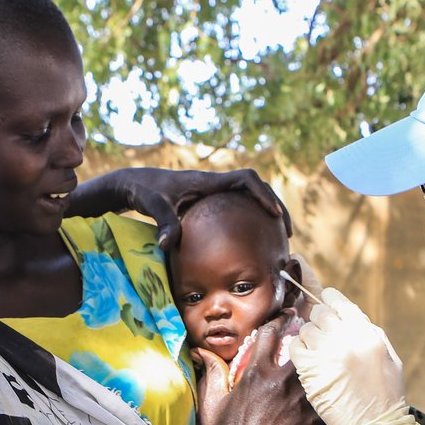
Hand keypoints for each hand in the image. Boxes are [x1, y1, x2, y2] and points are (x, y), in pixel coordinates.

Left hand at [111, 166, 289, 249]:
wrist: (136, 184)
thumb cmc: (145, 192)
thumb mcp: (153, 206)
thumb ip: (163, 222)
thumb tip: (167, 245)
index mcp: (208, 182)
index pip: (245, 179)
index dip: (263, 194)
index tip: (274, 214)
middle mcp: (215, 184)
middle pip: (256, 188)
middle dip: (275, 205)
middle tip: (287, 231)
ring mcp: (214, 193)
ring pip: (250, 197)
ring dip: (267, 212)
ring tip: (279, 238)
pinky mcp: (210, 202)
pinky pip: (239, 207)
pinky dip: (251, 220)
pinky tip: (255, 242)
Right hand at [196, 317, 322, 424]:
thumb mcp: (214, 401)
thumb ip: (213, 372)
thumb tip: (202, 351)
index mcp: (255, 373)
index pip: (270, 333)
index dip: (279, 320)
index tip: (286, 317)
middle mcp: (280, 381)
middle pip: (302, 343)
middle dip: (308, 332)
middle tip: (314, 327)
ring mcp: (300, 400)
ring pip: (320, 365)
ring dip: (321, 357)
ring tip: (327, 352)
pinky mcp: (313, 418)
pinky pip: (327, 392)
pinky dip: (329, 385)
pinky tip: (331, 383)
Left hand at [287, 287, 417, 424]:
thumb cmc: (385, 398)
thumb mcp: (389, 360)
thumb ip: (370, 335)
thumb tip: (349, 317)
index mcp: (367, 334)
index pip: (341, 304)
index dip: (330, 300)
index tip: (325, 302)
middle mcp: (346, 339)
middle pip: (321, 313)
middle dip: (319, 320)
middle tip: (321, 333)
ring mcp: (325, 353)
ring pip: (306, 329)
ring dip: (309, 337)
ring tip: (315, 352)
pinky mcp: (308, 370)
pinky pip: (295, 347)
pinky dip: (298, 350)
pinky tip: (304, 360)